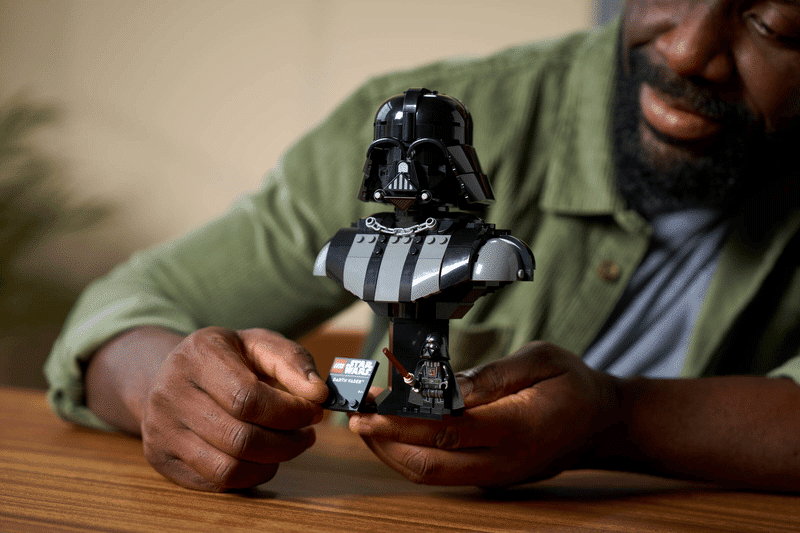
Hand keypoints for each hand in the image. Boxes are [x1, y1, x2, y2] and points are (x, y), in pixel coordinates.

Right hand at [140, 327, 327, 490]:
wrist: (171, 372)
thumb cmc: (226, 358)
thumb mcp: (258, 343)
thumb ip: (291, 361)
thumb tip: (317, 393)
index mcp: (198, 355)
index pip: (248, 398)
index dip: (289, 412)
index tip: (313, 412)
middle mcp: (171, 392)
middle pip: (240, 438)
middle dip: (287, 442)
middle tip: (307, 433)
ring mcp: (161, 428)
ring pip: (228, 467)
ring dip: (272, 463)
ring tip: (288, 445)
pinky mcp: (161, 457)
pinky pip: (214, 483)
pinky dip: (250, 476)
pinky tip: (262, 457)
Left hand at [349, 341, 619, 486]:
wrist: (602, 423)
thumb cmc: (572, 384)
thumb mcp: (542, 361)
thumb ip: (494, 375)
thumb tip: (447, 385)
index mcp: (517, 428)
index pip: (448, 431)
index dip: (402, 423)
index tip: (368, 411)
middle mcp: (503, 461)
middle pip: (430, 465)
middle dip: (384, 443)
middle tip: (354, 417)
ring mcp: (496, 475)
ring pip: (431, 474)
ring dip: (392, 451)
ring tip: (365, 422)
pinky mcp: (490, 476)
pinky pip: (443, 471)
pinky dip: (412, 452)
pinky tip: (394, 431)